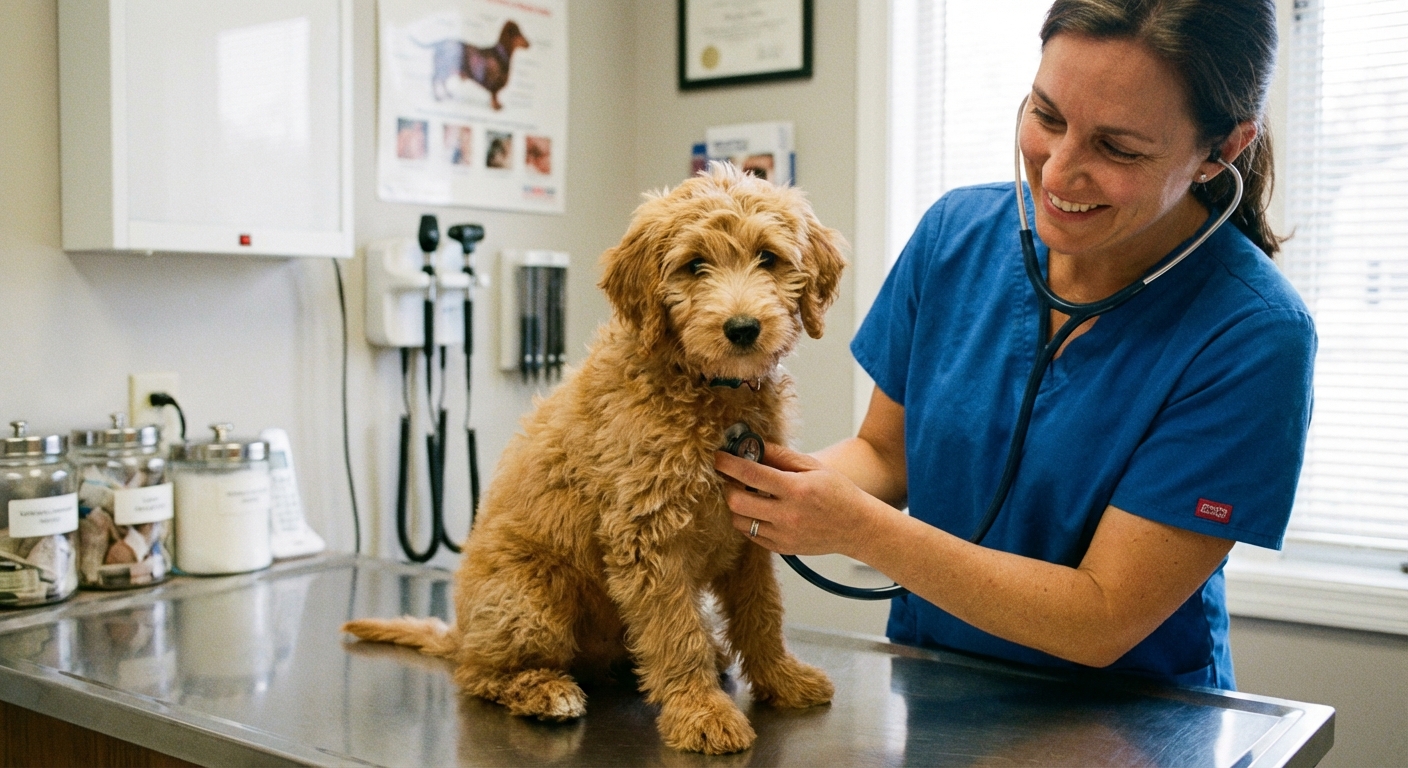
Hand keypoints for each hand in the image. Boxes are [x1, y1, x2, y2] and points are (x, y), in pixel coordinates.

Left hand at [714, 442, 883, 556]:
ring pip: (740, 521)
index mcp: (796, 489)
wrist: (856, 527)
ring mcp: (783, 535)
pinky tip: (760, 509)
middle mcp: (787, 515)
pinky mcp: (781, 548)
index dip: (729, 463)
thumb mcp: (813, 467)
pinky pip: (751, 535)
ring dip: (737, 505)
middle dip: (728, 486)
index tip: (719, 457)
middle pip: (737, 501)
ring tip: (747, 493)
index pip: (751, 474)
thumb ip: (781, 456)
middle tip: (732, 478)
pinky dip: (749, 520)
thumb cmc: (838, 493)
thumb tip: (753, 445)